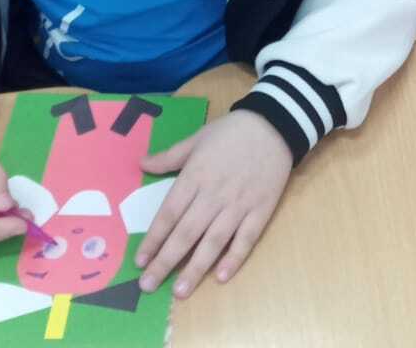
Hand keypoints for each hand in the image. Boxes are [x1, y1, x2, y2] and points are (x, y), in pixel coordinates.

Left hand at [135, 110, 292, 298]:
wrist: (274, 124)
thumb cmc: (231, 131)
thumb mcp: (196, 138)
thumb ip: (169, 156)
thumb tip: (142, 164)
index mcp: (195, 176)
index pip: (169, 214)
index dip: (154, 239)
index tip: (140, 260)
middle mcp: (214, 194)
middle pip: (186, 233)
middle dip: (166, 261)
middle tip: (149, 285)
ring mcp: (239, 204)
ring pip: (213, 241)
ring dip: (195, 268)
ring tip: (180, 291)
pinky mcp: (261, 210)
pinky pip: (246, 238)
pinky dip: (234, 258)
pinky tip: (221, 276)